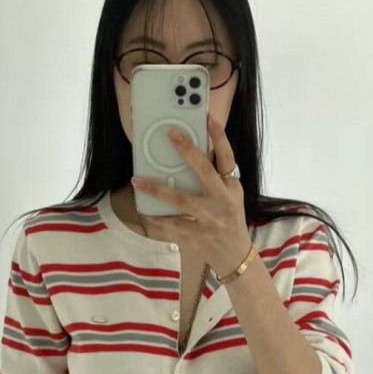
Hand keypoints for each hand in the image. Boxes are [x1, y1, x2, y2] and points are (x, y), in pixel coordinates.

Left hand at [130, 113, 252, 277]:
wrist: (235, 255)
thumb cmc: (229, 218)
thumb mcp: (231, 195)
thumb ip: (216, 176)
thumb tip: (192, 152)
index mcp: (231, 187)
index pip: (228, 158)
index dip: (220, 138)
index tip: (210, 118)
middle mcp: (222, 201)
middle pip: (205, 172)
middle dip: (189, 152)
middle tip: (172, 135)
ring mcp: (210, 220)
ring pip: (182, 201)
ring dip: (158, 190)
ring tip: (137, 180)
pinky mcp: (197, 236)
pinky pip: (172, 225)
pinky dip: (157, 219)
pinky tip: (146, 212)